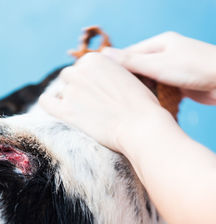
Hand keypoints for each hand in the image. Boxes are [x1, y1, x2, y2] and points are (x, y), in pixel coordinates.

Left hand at [39, 53, 169, 150]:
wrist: (141, 126)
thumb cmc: (141, 103)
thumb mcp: (128, 75)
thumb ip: (109, 69)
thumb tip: (100, 67)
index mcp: (95, 59)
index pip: (82, 66)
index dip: (89, 79)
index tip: (99, 90)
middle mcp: (79, 71)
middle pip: (69, 76)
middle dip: (77, 86)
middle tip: (92, 101)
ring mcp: (71, 91)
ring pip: (61, 90)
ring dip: (69, 98)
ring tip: (85, 110)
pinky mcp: (66, 111)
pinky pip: (46, 103)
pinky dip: (49, 103)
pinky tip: (56, 107)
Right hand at [101, 32, 215, 104]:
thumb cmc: (195, 68)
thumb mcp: (157, 64)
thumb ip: (131, 60)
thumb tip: (103, 54)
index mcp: (160, 43)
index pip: (130, 53)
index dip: (116, 67)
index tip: (103, 80)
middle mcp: (166, 54)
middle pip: (139, 68)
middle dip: (129, 81)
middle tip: (114, 95)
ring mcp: (174, 69)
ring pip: (149, 81)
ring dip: (141, 91)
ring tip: (127, 102)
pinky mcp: (180, 84)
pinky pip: (160, 90)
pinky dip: (153, 97)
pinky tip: (145, 105)